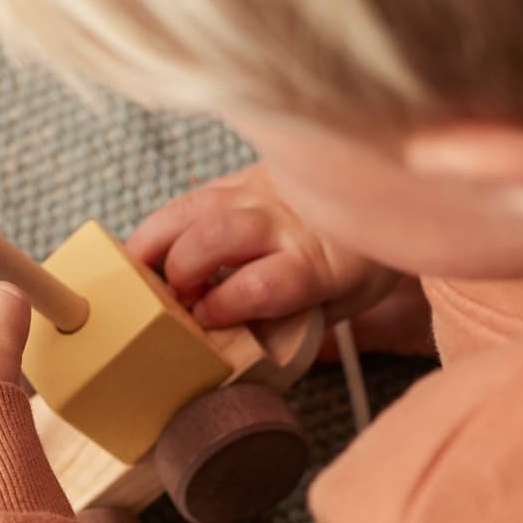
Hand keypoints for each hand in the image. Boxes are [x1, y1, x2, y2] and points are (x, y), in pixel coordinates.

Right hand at [124, 163, 399, 327]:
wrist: (385, 192)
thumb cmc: (357, 262)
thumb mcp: (337, 304)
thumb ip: (284, 323)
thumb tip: (226, 345)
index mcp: (316, 262)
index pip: (261, 283)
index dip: (225, 304)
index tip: (204, 320)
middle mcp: (283, 221)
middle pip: (217, 238)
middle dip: (182, 272)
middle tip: (171, 300)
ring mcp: (257, 191)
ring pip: (192, 209)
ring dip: (156, 243)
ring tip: (137, 273)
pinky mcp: (239, 177)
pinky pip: (190, 198)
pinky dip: (163, 226)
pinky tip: (148, 250)